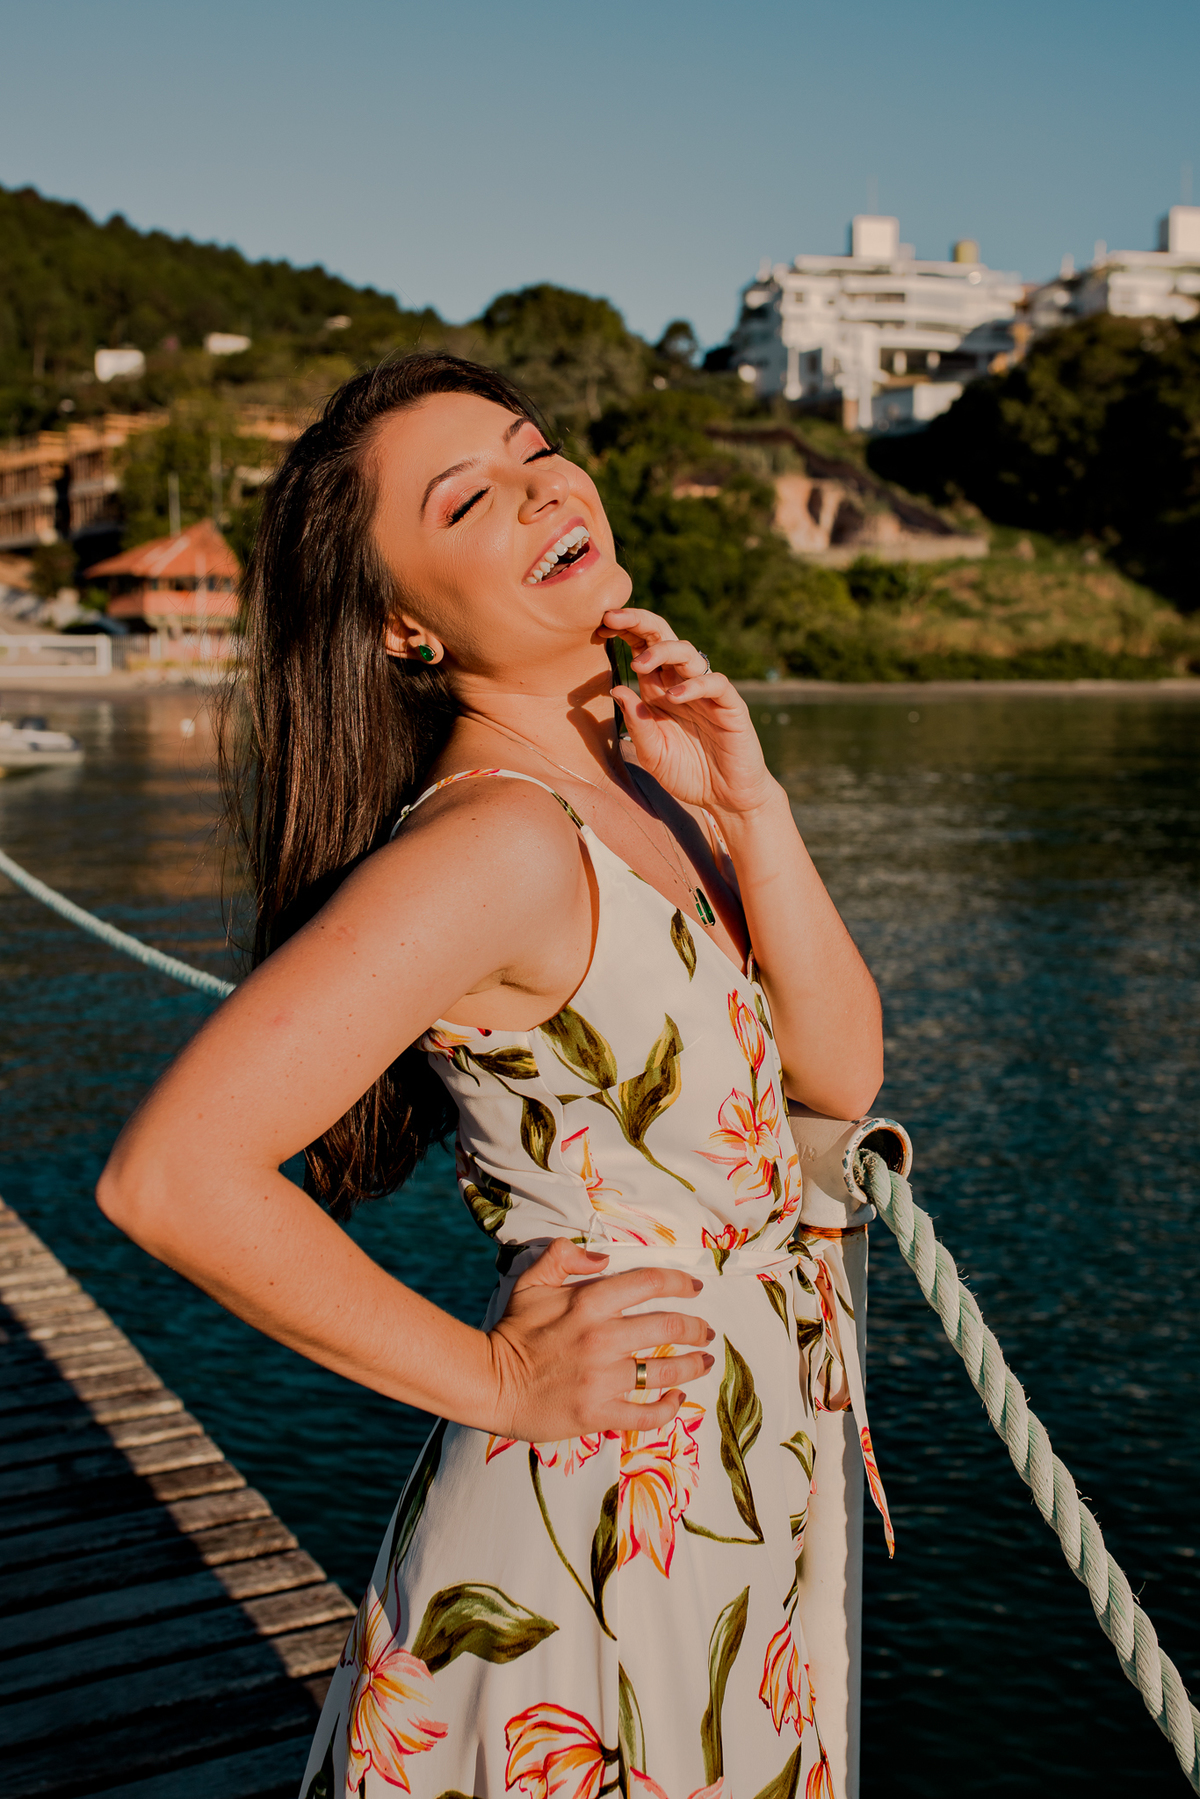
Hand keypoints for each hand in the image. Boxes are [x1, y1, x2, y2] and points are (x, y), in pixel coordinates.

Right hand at [486, 1236, 713, 1440]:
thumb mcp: (531, 1283)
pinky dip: (668, 1408)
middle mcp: (602, 1338)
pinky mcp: (598, 1413)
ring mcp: (602, 1379)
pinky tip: (677, 1399)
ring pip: (665, 1370)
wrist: (489, 1383)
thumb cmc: (513, 1331)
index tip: (695, 1287)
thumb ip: (563, 1257)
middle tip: (705, 1331)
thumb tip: (601, 1257)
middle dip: (696, 1328)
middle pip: (669, 1327)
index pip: (650, 1283)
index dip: (680, 1282)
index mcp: (589, 1302)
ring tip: (704, 1362)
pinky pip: (646, 1414)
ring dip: (693, 1366)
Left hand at [600, 607, 776, 818]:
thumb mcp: (652, 754)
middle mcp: (681, 684)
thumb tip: (617, 690)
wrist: (725, 798)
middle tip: (612, 620)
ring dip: (662, 652)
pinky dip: (694, 685)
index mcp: (658, 690)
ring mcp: (706, 693)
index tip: (599, 626)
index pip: (641, 648)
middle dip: (638, 622)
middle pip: (663, 638)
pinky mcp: (729, 706)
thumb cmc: (687, 774)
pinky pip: (715, 683)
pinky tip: (674, 696)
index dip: (623, 632)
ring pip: (688, 653)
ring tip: (638, 666)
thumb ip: (638, 725)